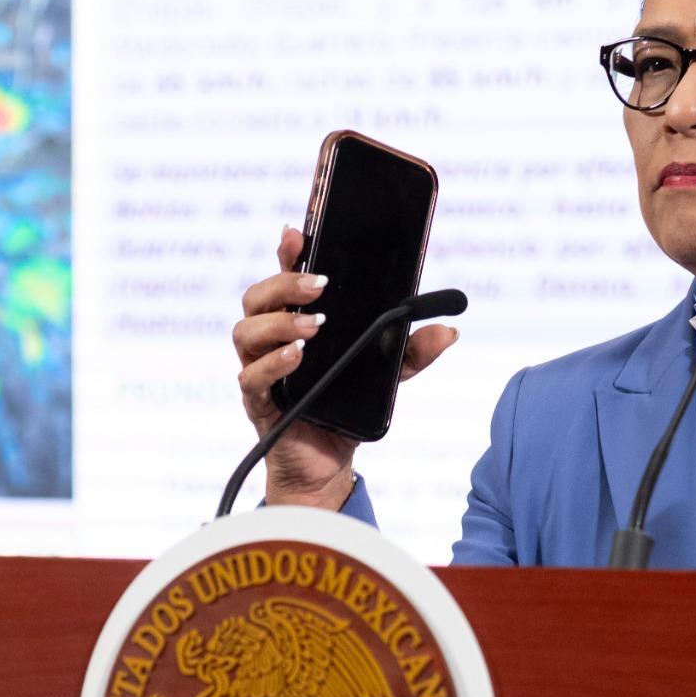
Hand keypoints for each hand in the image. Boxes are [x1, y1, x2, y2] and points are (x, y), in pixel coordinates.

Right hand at [231, 224, 457, 509]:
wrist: (328, 463)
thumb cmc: (346, 408)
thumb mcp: (388, 374)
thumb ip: (413, 351)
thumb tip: (449, 331)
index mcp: (294, 321)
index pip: (283, 278)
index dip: (287, 253)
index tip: (297, 233)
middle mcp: (269, 340)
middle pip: (256, 297)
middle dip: (284, 284)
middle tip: (320, 285)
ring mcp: (259, 369)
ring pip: (245, 331)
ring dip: (279, 323)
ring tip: (314, 327)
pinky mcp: (258, 402)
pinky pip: (250, 377)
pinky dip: (272, 364)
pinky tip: (295, 358)